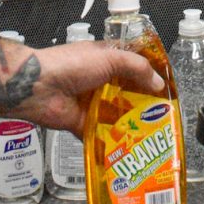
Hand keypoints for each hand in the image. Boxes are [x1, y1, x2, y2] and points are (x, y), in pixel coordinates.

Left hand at [19, 43, 165, 136]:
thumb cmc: (70, 65)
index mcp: (105, 59)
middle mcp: (99, 80)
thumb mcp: (109, 58)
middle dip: (142, 101)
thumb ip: (136, 68)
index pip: (132, 65)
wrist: (38, 87)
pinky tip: (129, 146)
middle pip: (126, 91)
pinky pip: (101, 133)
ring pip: (116, 113)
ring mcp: (91, 102)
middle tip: (163, 113)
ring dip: (130, 121)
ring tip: (152, 132)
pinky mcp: (83, 123)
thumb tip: (158, 82)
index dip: (148, 74)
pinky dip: (112, 139)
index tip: (165, 86)